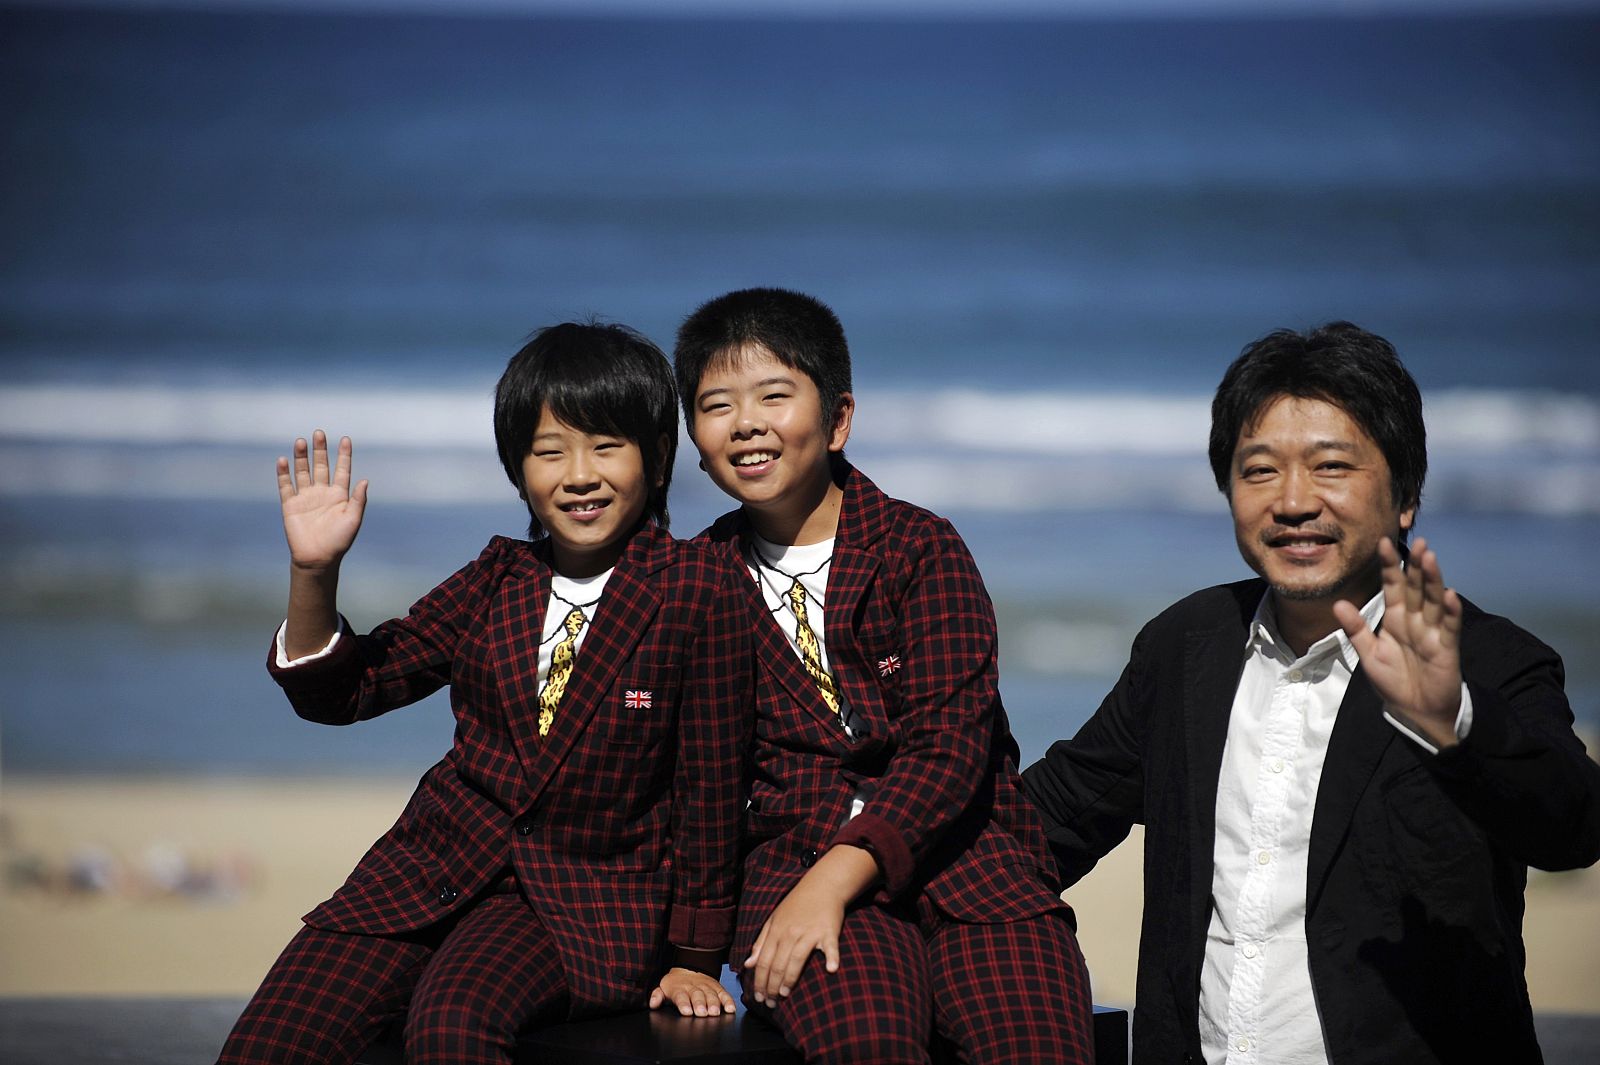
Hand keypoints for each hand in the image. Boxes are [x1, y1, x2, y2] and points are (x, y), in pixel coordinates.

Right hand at [277, 430, 367, 569]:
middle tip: (319, 433)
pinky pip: (286, 486)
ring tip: (301, 441)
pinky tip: (283, 460)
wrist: (318, 559)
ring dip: (302, 457)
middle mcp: (322, 493)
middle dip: (320, 450)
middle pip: (321, 466)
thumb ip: (358, 500)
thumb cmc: (339, 541)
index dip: (344, 455)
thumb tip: (365, 480)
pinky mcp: (290, 505)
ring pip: (303, 472)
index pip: (342, 470)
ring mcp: (306, 497)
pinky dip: (284, 473)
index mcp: (339, 495)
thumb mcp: (353, 520)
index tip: (346, 439)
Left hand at [649, 967, 735, 1016]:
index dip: (684, 1004)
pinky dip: (728, 1001)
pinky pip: (724, 994)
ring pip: (711, 995)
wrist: (690, 968)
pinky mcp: (717, 988)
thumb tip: (652, 1003)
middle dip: (700, 1004)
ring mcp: (706, 987)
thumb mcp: (663, 988)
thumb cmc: (676, 984)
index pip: (681, 996)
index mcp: (679, 988)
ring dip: (714, 1003)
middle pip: (697, 996)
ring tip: (714, 1012)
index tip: (687, 1012)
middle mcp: (694, 987)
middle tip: (702, 1013)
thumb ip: (657, 996)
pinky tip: (730, 1009)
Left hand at [742, 845, 875, 1005]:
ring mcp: (809, 932)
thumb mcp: (774, 920)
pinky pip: (830, 947)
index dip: (758, 980)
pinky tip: (831, 970)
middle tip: (769, 1003)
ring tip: (783, 995)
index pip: (763, 961)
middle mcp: (790, 933)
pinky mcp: (828, 931)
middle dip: (770, 986)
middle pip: (777, 964)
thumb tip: (747, 964)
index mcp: (776, 931)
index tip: (757, 997)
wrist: (822, 885)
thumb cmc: (797, 905)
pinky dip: (832, 958)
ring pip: (796, 959)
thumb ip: (761, 942)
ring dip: (789, 979)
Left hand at [1334, 536, 1463, 748]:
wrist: (1415, 710)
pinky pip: (1450, 627)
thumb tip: (1338, 603)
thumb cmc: (1393, 680)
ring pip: (1434, 600)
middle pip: (1417, 587)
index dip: (1388, 566)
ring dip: (1433, 579)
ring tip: (1430, 557)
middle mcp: (1416, 620)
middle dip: (1415, 565)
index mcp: (1395, 618)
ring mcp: (1433, 631)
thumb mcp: (1368, 654)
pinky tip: (1450, 595)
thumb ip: (1356, 629)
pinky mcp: (1446, 648)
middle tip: (1418, 540)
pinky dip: (1451, 612)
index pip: (1392, 586)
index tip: (1383, 542)